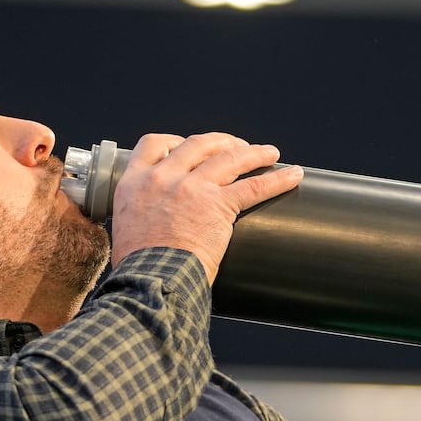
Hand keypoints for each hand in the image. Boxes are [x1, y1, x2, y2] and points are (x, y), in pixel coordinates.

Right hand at [108, 131, 303, 280]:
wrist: (150, 280)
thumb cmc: (138, 268)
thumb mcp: (127, 230)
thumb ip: (142, 218)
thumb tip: (154, 228)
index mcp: (134, 182)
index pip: (153, 145)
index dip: (174, 141)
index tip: (187, 145)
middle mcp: (163, 177)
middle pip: (197, 145)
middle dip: (220, 142)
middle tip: (235, 146)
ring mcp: (192, 188)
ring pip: (228, 158)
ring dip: (252, 153)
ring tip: (269, 152)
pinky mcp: (218, 205)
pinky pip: (254, 187)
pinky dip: (277, 179)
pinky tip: (293, 175)